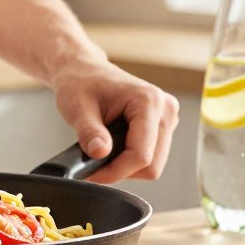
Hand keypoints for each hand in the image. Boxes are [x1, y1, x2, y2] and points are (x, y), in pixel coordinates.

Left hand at [53, 59, 179, 182]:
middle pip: (152, 165)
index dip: (115, 171)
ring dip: (126, 166)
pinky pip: (152, 157)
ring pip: (153, 165)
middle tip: (94, 164)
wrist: (85, 71)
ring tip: (102, 150)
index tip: (91, 173)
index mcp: (149, 101)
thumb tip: (100, 153)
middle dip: (121, 170)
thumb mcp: (77, 107)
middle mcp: (165, 109)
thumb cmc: (81, 83)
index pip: (141, 155)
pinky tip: (113, 146)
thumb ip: (89, 132)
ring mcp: (167, 118)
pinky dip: (130, 160)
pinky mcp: (163, 126)